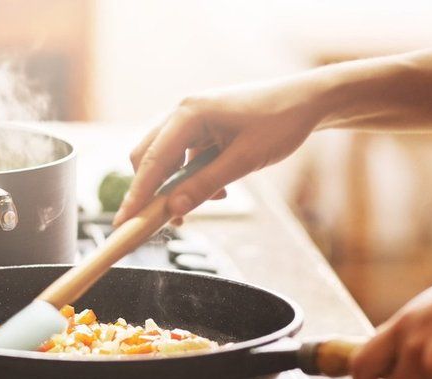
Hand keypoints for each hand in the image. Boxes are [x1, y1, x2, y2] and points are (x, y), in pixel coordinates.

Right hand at [113, 77, 327, 225]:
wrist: (307, 101)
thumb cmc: (280, 123)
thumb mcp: (245, 160)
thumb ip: (206, 185)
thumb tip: (173, 209)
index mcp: (189, 113)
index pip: (152, 161)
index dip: (137, 195)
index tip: (124, 223)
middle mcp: (183, 111)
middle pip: (148, 157)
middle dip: (154, 191)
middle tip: (169, 221)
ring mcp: (191, 118)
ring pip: (166, 159)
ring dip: (178, 185)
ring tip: (209, 202)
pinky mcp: (202, 126)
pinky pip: (184, 156)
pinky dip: (192, 176)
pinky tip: (219, 188)